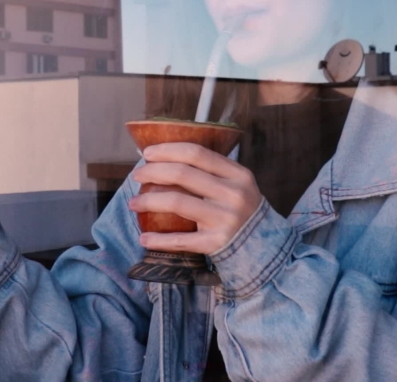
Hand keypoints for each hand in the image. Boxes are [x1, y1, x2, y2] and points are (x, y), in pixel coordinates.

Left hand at [129, 143, 262, 254]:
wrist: (263, 246)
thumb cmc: (242, 210)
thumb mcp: (237, 184)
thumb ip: (211, 171)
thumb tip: (166, 157)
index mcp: (237, 174)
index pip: (197, 153)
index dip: (168, 150)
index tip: (147, 153)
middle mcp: (233, 194)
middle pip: (183, 174)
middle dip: (153, 172)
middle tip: (137, 175)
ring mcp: (225, 219)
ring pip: (177, 202)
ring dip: (148, 201)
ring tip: (133, 203)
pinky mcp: (216, 243)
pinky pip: (181, 240)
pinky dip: (159, 239)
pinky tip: (144, 238)